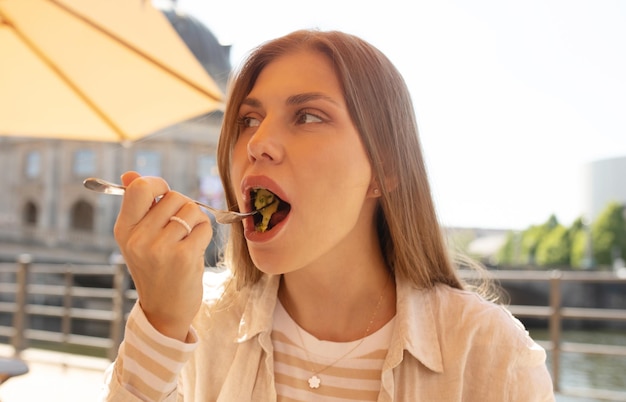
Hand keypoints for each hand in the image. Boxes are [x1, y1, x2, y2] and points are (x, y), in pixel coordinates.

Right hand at [113, 171, 211, 340]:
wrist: (164, 310)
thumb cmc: (156, 268)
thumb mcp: (138, 238)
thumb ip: (137, 205)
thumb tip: (130, 174)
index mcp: (123, 230)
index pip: (139, 188)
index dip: (159, 184)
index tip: (165, 195)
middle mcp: (138, 238)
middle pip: (172, 196)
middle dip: (182, 206)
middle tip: (179, 227)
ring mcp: (160, 248)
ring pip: (190, 209)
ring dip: (196, 220)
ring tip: (188, 239)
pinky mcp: (183, 257)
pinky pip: (203, 226)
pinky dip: (205, 233)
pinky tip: (196, 247)